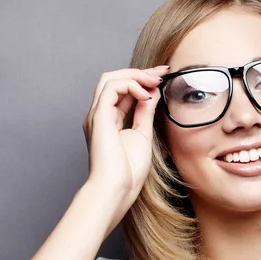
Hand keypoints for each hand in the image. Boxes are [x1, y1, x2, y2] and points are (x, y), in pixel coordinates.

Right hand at [82, 64, 169, 208]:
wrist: (116, 188)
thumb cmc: (128, 171)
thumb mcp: (143, 136)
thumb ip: (144, 113)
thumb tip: (152, 94)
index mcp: (109, 121)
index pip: (123, 91)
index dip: (142, 80)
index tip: (163, 76)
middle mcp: (100, 115)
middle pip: (115, 79)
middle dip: (140, 72)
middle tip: (162, 71)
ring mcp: (97, 114)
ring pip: (110, 78)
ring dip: (135, 75)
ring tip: (155, 81)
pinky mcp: (98, 116)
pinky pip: (112, 87)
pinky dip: (131, 85)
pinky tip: (146, 94)